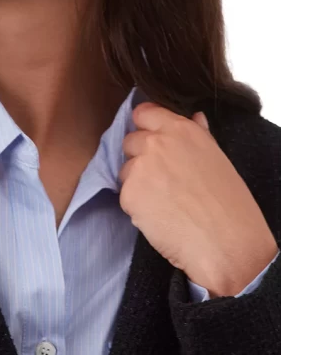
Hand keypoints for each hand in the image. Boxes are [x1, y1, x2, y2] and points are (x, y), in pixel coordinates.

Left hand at [119, 103, 277, 297]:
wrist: (224, 242)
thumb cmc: (228, 203)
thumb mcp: (217, 158)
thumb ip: (198, 134)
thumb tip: (194, 116)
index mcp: (180, 129)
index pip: (144, 112)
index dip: (144, 126)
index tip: (149, 137)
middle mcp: (156, 143)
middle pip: (130, 141)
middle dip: (139, 156)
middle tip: (160, 178)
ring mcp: (139, 168)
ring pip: (125, 170)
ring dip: (137, 182)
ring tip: (163, 200)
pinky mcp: (129, 194)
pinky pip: (125, 195)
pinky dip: (136, 205)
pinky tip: (158, 215)